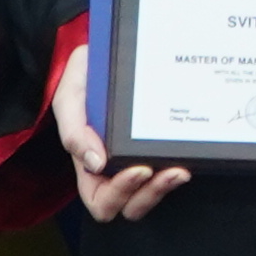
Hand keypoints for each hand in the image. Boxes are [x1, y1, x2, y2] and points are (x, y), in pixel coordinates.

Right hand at [52, 45, 189, 225]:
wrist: (108, 49)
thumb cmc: (84, 76)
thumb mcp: (69, 97)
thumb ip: (73, 131)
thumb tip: (96, 163)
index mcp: (88, 162)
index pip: (99, 198)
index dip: (117, 194)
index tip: (136, 169)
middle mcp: (114, 167)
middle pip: (130, 205)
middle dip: (148, 195)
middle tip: (164, 171)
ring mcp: (138, 158)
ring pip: (152, 194)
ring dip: (166, 187)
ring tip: (180, 170)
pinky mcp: (157, 146)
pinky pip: (168, 170)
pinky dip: (178, 168)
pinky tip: (186, 156)